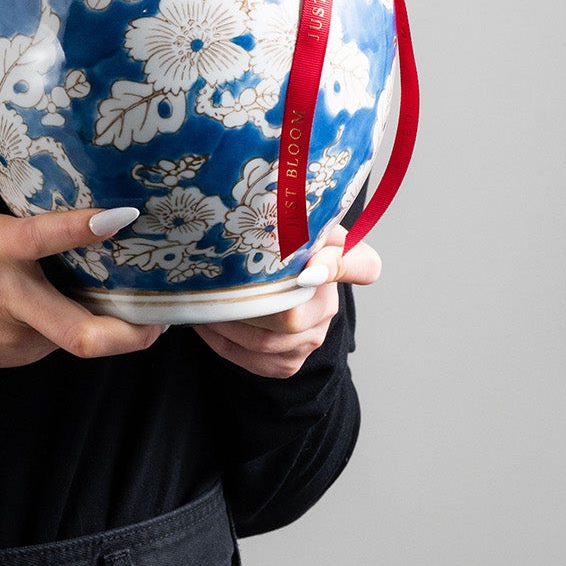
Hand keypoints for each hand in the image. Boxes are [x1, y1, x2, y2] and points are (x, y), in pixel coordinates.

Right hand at [0, 124, 167, 370]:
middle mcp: (13, 298)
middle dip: (124, 334)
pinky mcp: (24, 355)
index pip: (42, 239)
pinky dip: (80, 317)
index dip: (83, 228)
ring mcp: (22, 336)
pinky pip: (61, 335)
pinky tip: (96, 300)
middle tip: (163, 321)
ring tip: (148, 303)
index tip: (124, 215)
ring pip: (76, 331)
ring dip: (112, 321)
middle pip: (76, 333)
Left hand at [193, 223, 381, 379]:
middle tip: (212, 286)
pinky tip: (206, 323)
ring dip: (227, 324)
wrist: (271, 281)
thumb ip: (297, 211)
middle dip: (245, 304)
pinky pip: (255, 362)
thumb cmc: (277, 244)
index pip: (363, 265)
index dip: (336, 267)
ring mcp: (311, 338)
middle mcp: (330, 306)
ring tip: (202, 301)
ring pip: (266, 342)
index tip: (306, 268)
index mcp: (340, 261)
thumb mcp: (290, 219)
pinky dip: (223, 343)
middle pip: (291, 315)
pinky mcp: (290, 362)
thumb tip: (289, 203)